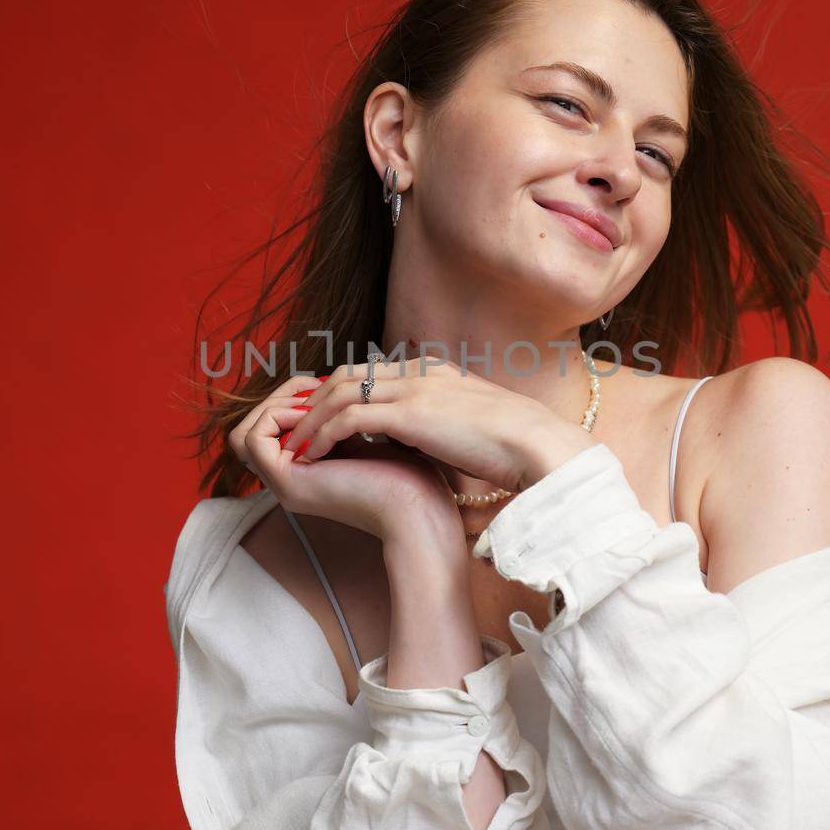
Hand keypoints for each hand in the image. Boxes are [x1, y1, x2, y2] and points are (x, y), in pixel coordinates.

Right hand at [228, 373, 463, 551]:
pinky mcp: (286, 483)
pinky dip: (276, 417)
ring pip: (242, 434)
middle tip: (312, 386)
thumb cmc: (407, 475)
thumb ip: (342, 418)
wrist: (418, 507)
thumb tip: (328, 385)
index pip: (272, 428)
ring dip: (274, 406)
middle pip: (251, 429)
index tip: (323, 384)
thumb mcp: (366, 435)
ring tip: (312, 402)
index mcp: (307, 470)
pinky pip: (252, 440)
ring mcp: (284, 484)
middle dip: (278, 397)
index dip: (290, 398)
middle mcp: (290, 479)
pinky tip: (311, 414)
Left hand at [279, 356, 596, 494]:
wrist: (539, 446)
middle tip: (294, 430)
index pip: (374, 372)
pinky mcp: (409, 414)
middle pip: (347, 374)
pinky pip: (347, 417)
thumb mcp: (474, 426)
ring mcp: (414, 389)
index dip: (341, 395)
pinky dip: (321, 435)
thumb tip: (431, 445)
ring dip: (309, 420)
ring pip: (339, 393)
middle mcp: (420, 372)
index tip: (322, 422)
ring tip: (291, 447)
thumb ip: (446, 426)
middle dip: (315, 401)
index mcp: (436, 372)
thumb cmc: (517, 447)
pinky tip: (309, 457)